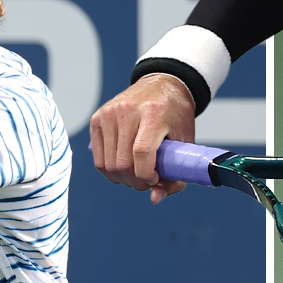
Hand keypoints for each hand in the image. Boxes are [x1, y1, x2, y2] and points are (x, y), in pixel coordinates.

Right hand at [89, 73, 194, 202]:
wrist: (161, 83)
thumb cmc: (176, 114)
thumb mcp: (185, 140)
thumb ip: (175, 174)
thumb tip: (154, 199)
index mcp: (153, 113)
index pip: (142, 153)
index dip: (147, 175)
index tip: (156, 178)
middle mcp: (127, 111)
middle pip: (123, 163)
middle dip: (136, 182)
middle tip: (148, 180)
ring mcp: (109, 114)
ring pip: (108, 165)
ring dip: (123, 179)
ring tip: (137, 174)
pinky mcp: (97, 118)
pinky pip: (98, 159)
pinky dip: (110, 170)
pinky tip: (124, 166)